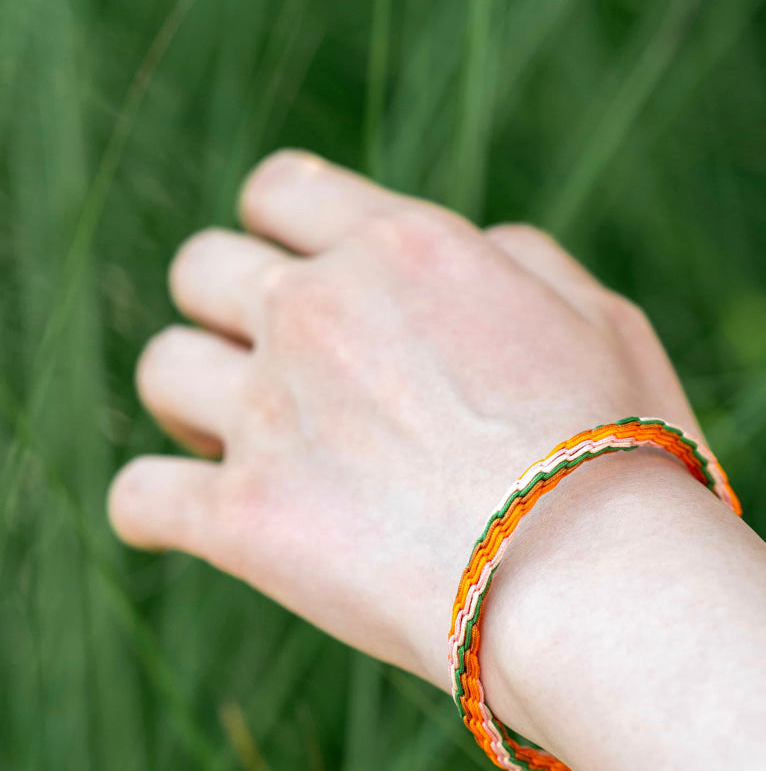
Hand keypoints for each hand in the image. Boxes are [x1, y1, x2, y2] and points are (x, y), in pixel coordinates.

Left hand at [108, 149, 711, 688]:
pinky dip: (155, 509)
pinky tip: (187, 522)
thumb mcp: (603, 317)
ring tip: (245, 441)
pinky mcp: (244, 521)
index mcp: (402, 248)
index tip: (302, 269)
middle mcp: (318, 312)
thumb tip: (475, 243)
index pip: (281, 188)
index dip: (283, 226)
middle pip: (200, 268)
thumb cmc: (621, 451)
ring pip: (161, 370)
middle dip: (228, 306)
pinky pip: (140, 499)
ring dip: (193, 399)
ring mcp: (272, 415)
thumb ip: (522, 258)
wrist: (596, 581)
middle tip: (279, 364)